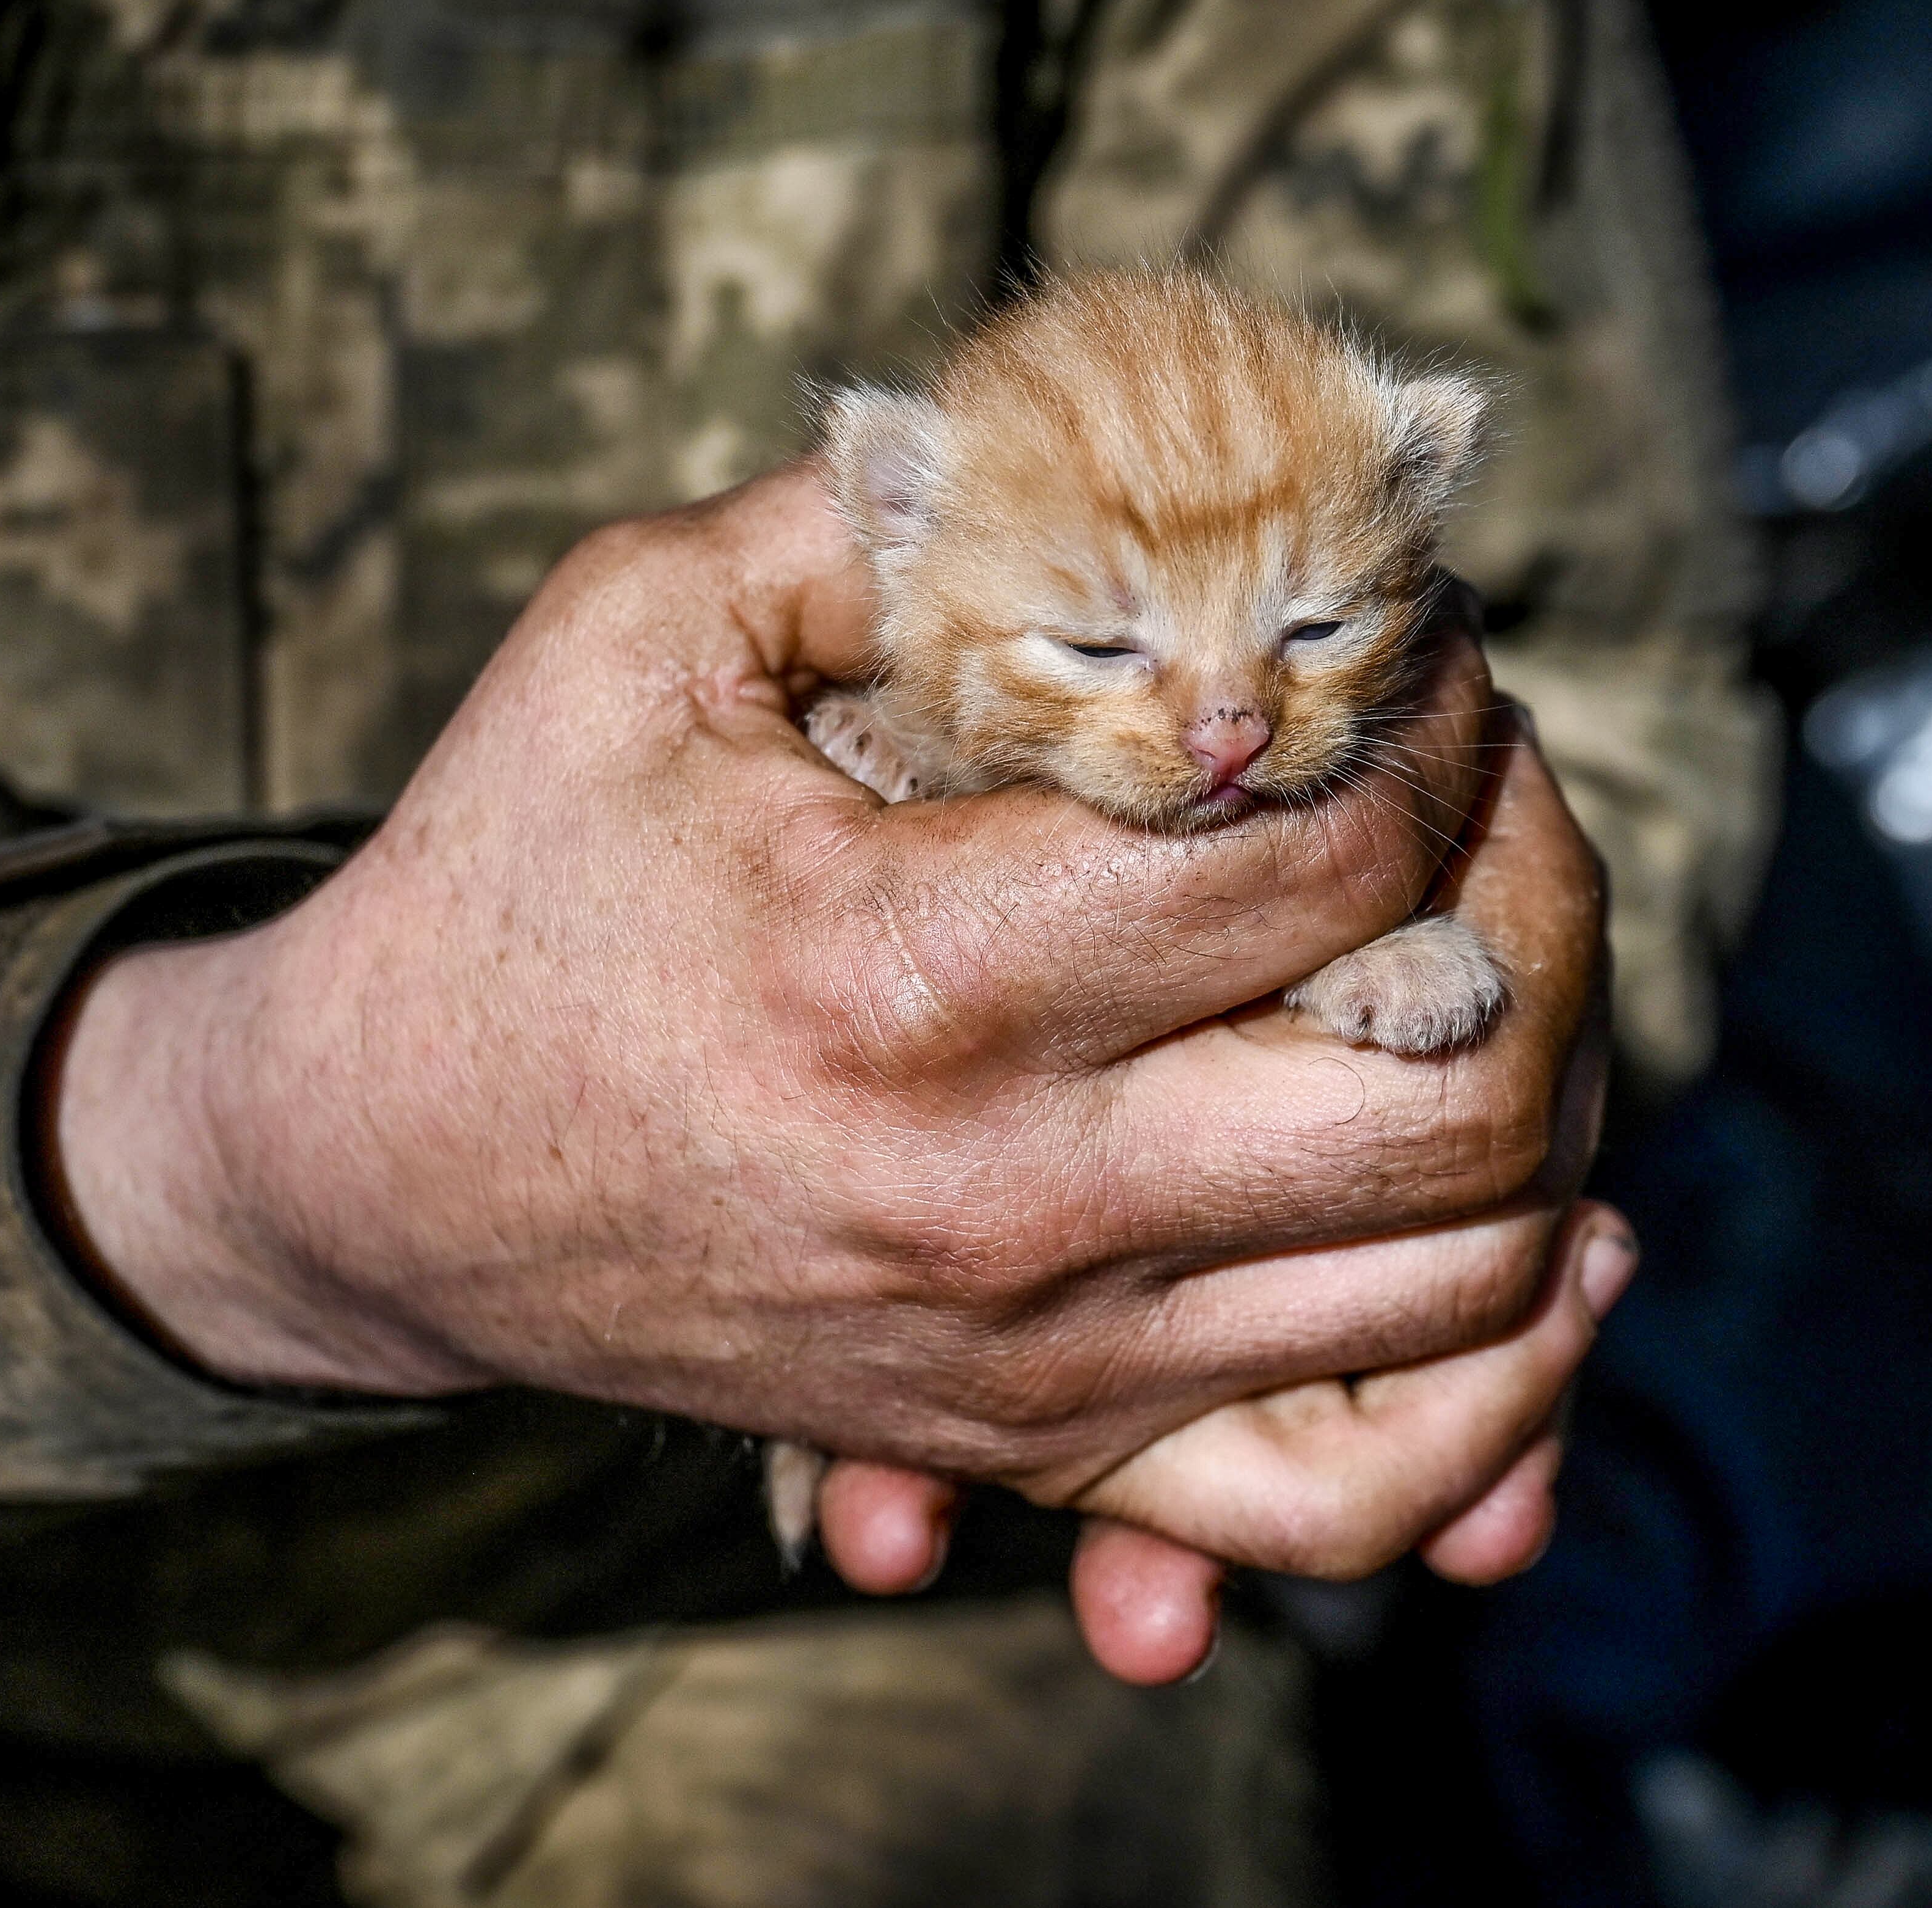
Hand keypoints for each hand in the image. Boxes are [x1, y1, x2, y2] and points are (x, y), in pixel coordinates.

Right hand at [49, 465, 1610, 1662]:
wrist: (373, 1177)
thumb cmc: (505, 884)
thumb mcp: (633, 641)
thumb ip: (869, 515)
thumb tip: (1093, 437)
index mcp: (918, 975)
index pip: (1323, 853)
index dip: (1432, 718)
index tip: (1419, 638)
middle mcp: (1010, 1200)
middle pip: (1456, 1083)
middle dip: (1549, 895)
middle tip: (1498, 786)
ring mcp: (1037, 1356)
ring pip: (1457, 1284)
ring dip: (1558, 1098)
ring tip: (1512, 957)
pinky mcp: (1034, 1441)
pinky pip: (1345, 1495)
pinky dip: (1493, 1398)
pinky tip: (1536, 1252)